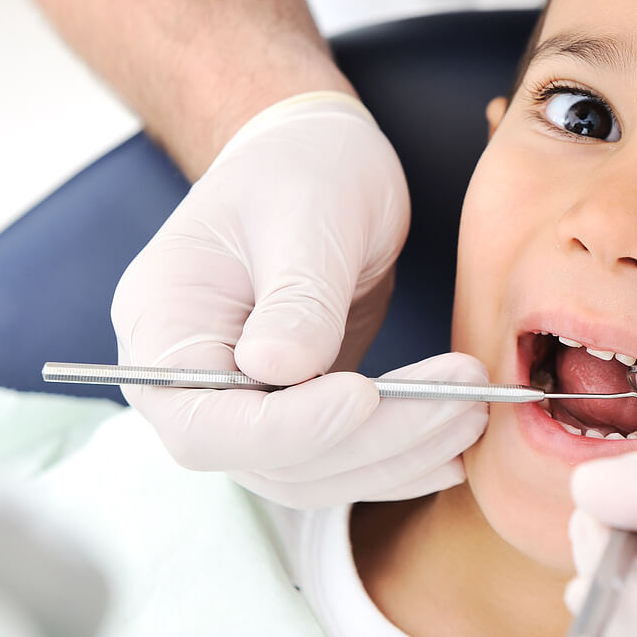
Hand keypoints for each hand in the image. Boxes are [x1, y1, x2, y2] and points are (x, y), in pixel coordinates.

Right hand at [113, 91, 487, 506]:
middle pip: (269, 459)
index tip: (365, 396)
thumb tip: (278, 371)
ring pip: (314, 473)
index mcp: (162, 328)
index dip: (286, 428)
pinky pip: (342, 458)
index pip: (203, 422)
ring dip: (399, 455)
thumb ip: (296, 294)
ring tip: (473, 412)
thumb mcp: (306, 211)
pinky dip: (400, 457)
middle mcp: (191, 386)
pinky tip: (455, 443)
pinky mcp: (297, 414)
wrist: (320, 163)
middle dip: (371, 441)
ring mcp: (244, 407)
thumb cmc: (302, 169)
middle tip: (461, 403)